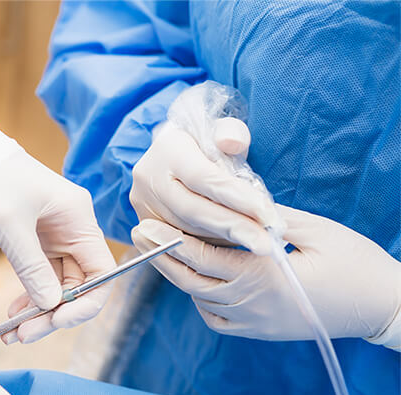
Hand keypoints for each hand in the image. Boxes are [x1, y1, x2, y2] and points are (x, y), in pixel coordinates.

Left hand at [0, 79, 115, 336]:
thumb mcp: (9, 225)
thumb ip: (32, 266)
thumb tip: (51, 304)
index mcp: (79, 219)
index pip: (101, 273)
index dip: (86, 304)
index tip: (57, 321)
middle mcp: (73, 230)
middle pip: (80, 286)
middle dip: (55, 315)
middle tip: (24, 336)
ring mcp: (55, 238)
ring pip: (58, 287)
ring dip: (40, 313)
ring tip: (13, 335)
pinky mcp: (36, 243)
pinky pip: (40, 279)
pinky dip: (29, 299)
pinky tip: (12, 316)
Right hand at [130, 118, 277, 253]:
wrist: (170, 159)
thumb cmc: (204, 144)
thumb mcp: (222, 130)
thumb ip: (232, 133)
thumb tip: (232, 144)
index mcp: (167, 150)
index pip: (204, 178)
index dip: (237, 198)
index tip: (268, 216)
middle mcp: (148, 179)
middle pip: (193, 210)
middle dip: (234, 228)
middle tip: (266, 244)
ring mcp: (144, 205)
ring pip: (186, 231)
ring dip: (224, 240)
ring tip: (257, 243)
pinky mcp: (146, 225)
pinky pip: (180, 242)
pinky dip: (211, 246)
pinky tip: (235, 246)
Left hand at [131, 206, 400, 342]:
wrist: (380, 307)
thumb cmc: (355, 263)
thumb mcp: (315, 230)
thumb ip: (269, 218)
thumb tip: (234, 201)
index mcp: (262, 276)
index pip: (202, 257)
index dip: (169, 241)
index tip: (145, 225)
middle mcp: (251, 304)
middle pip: (190, 281)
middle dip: (162, 257)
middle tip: (139, 234)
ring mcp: (254, 323)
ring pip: (200, 299)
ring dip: (181, 276)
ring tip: (165, 250)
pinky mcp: (259, 333)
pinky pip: (216, 319)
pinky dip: (202, 299)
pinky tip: (201, 280)